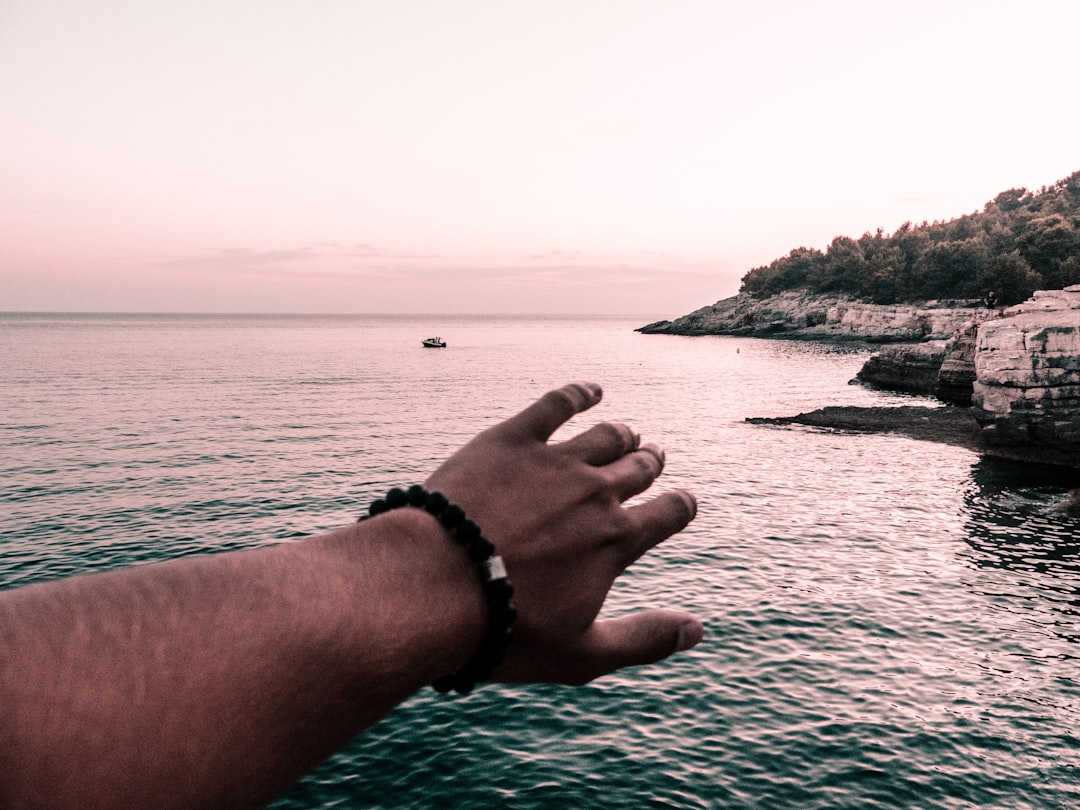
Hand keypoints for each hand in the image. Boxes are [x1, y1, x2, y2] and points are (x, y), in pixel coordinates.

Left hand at [425, 382, 701, 684]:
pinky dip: (580, 394)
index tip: (684, 501)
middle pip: (638, 468)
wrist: (436, 584)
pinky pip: (556, 405)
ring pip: (605, 437)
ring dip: (623, 434)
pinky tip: (590, 390)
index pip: (668, 514)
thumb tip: (696, 630)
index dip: (681, 506)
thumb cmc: (505, 629)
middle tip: (653, 457)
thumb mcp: (582, 654)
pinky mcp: (511, 440)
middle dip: (651, 464)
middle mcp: (595, 493)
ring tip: (627, 433)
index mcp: (616, 540)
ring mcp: (554, 461)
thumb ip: (644, 640)